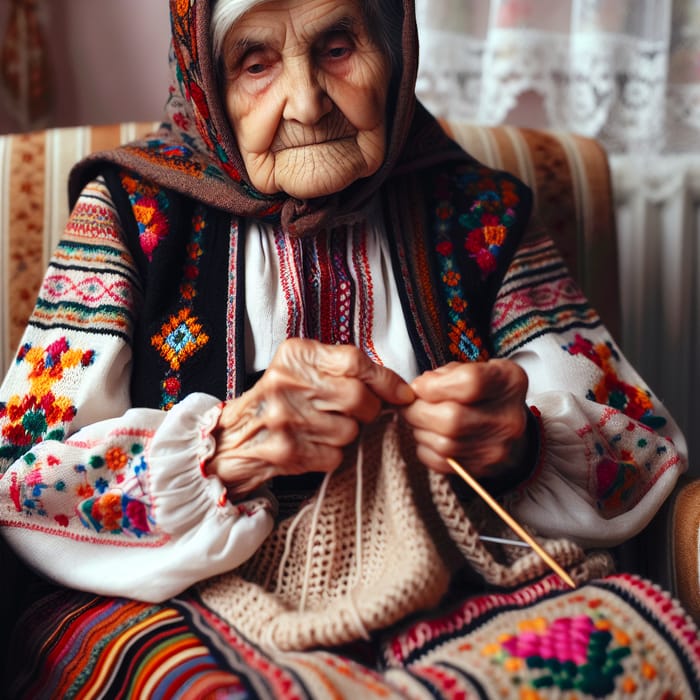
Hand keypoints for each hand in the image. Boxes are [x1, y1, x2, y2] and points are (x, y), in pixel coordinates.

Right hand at [206, 338, 413, 496]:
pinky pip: (335, 456)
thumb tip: (395, 386)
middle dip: (368, 411)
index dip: (386, 379)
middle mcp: (287, 383)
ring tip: (324, 428)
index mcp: (295, 355)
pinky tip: (313, 446)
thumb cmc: (276, 401)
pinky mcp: (287, 450)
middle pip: (358, 398)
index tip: (402, 393)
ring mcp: (286, 418)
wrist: (232, 439)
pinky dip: (331, 454)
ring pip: (350, 430)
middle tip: (357, 413)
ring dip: (347, 435)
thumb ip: (339, 368)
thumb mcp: (299, 369)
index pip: (355, 361)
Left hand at [400, 359, 528, 477]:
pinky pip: (440, 462)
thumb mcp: (472, 369)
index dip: (435, 385)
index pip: (470, 382)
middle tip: (409, 405)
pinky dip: (425, 448)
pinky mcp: (481, 469)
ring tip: (418, 419)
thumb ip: (446, 374)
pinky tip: (428, 436)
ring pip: (443, 444)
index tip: (419, 386)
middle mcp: (508, 418)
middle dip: (418, 410)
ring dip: (420, 430)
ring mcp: (497, 448)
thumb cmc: (482, 392)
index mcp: (508, 382)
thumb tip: (419, 388)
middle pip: (452, 418)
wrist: (504, 426)